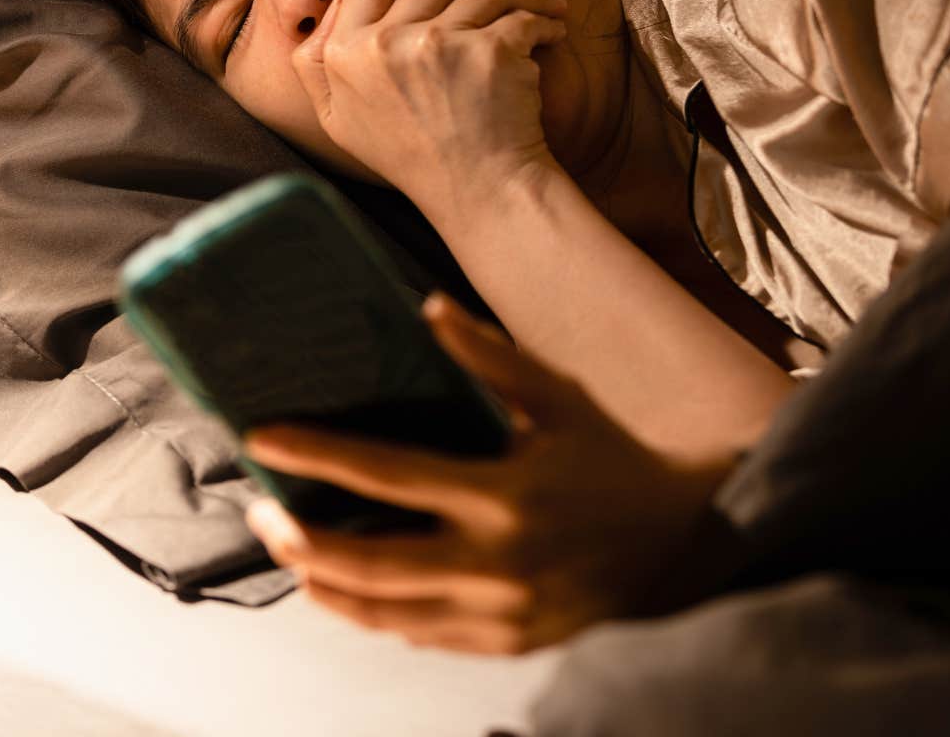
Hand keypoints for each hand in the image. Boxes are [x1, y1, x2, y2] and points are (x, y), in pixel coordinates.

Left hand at [242, 293, 734, 654]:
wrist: (688, 543)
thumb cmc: (612, 458)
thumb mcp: (559, 397)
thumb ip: (489, 355)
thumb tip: (426, 305)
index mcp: (505, 495)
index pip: (388, 475)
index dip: (317, 456)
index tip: (263, 440)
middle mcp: (498, 564)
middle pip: (369, 564)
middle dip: (301, 541)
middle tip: (260, 512)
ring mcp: (501, 615)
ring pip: (384, 613)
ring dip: (324, 584)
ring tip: (288, 549)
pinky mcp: (507, 644)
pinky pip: (419, 636)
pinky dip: (373, 613)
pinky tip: (343, 586)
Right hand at [290, 0, 568, 213]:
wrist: (477, 192)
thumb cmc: (412, 158)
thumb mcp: (339, 119)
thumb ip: (318, 63)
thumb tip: (324, 6)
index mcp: (342, 54)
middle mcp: (382, 43)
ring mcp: (436, 44)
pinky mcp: (487, 51)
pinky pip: (520, 15)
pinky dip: (543, 18)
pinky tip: (553, 30)